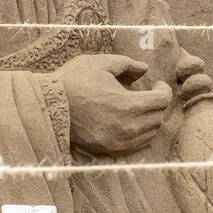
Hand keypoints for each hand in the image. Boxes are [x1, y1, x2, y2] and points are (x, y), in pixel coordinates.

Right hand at [56, 53, 171, 155]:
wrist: (48, 106)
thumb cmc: (74, 81)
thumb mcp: (102, 63)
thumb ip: (128, 64)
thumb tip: (144, 69)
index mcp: (128, 104)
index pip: (162, 101)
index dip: (164, 90)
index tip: (157, 84)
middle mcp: (128, 127)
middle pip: (159, 118)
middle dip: (159, 104)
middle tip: (151, 94)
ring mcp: (119, 141)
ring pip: (150, 133)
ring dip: (151, 119)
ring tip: (142, 108)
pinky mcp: (109, 149)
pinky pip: (137, 145)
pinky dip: (141, 134)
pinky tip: (132, 122)